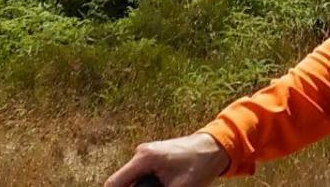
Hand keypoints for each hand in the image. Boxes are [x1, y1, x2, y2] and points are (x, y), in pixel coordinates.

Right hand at [104, 133, 229, 186]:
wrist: (215, 147)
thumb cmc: (199, 166)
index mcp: (144, 159)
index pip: (114, 183)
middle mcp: (141, 153)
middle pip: (124, 182)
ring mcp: (147, 154)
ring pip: (134, 180)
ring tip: (167, 185)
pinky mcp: (154, 157)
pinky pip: (143, 175)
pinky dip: (148, 184)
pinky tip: (167, 185)